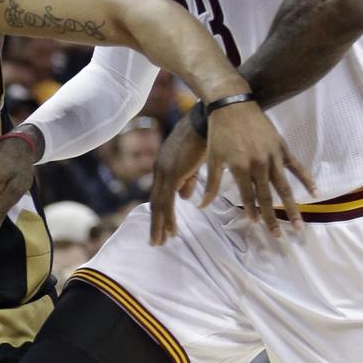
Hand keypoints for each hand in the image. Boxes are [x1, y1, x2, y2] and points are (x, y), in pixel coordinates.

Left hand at [149, 116, 207, 244]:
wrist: (207, 121)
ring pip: (159, 205)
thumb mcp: (196, 162)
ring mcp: (164, 172)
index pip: (160, 193)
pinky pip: (168, 202)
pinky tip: (172, 231)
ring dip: (160, 225)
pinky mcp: (172, 174)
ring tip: (161, 241)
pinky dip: (169, 218)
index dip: (161, 211)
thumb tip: (184, 197)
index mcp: (165, 165)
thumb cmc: (205, 138)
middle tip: (156, 241)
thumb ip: (188, 179)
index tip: (162, 227)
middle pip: (156, 202)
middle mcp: (160, 169)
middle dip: (156, 223)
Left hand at [202, 102, 316, 237]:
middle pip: (268, 197)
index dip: (252, 212)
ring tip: (299, 225)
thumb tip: (202, 206)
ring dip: (293, 207)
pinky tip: (316, 193)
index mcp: (240, 168)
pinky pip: (296, 166)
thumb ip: (211, 184)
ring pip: (285, 187)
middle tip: (279, 237)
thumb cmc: (218, 132)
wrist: (232, 103)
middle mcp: (259, 164)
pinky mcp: (281, 146)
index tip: (256, 226)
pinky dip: (306, 179)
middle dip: (273, 218)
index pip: (248, 197)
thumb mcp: (212, 158)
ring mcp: (273, 156)